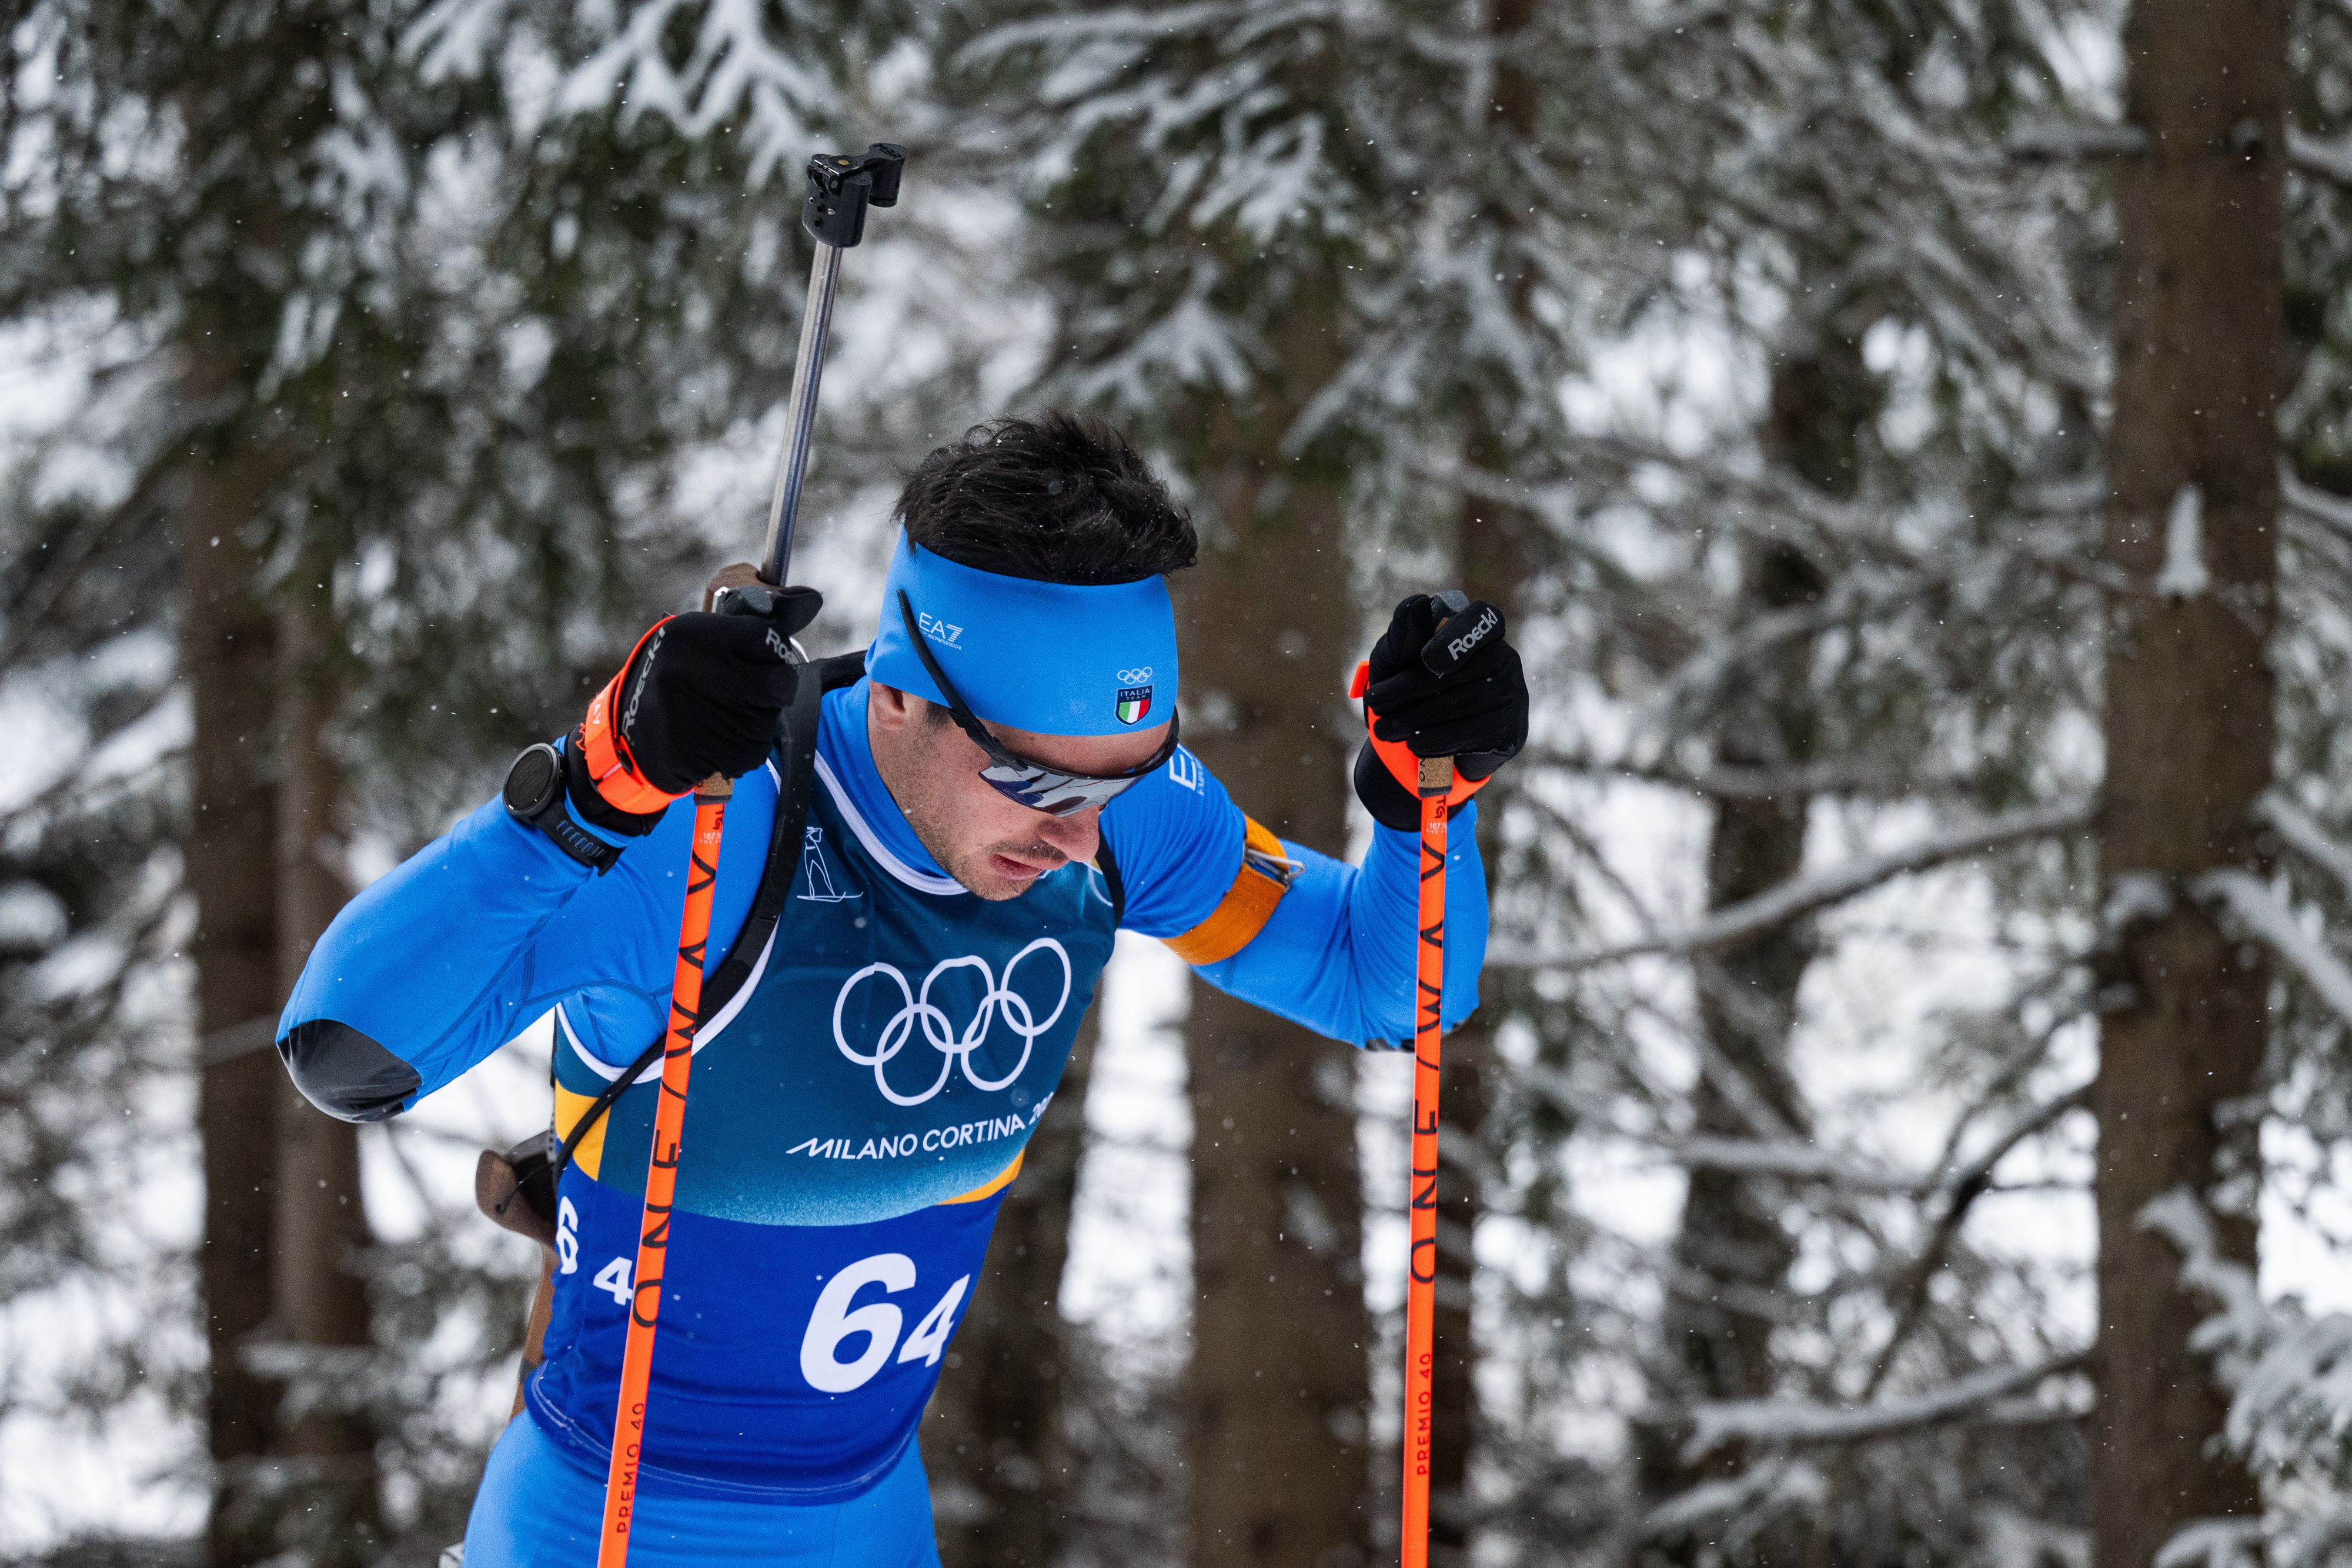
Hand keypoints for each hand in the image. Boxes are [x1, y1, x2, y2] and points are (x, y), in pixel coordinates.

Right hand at [567, 573, 822, 832]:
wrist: (628, 733)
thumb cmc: (679, 675)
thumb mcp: (705, 637)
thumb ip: (757, 620)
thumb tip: (812, 598)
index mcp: (693, 633)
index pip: (768, 636)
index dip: (773, 650)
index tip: (761, 655)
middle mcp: (692, 670)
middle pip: (778, 682)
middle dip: (776, 689)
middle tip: (754, 690)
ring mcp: (696, 713)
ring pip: (768, 720)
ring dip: (758, 720)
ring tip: (723, 713)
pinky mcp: (702, 752)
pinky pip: (753, 750)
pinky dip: (745, 747)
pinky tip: (718, 737)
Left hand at [1350, 591, 1526, 831]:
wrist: (1423, 743)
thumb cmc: (1408, 688)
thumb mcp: (1396, 659)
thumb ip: (1404, 634)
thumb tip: (1417, 604)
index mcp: (1479, 632)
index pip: (1482, 620)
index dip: (1457, 637)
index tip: (1426, 658)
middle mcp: (1503, 658)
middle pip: (1460, 671)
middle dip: (1410, 689)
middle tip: (1376, 704)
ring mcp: (1513, 695)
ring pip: (1464, 704)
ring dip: (1416, 719)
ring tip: (1384, 730)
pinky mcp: (1513, 730)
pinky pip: (1475, 734)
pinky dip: (1438, 740)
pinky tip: (1414, 744)